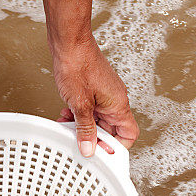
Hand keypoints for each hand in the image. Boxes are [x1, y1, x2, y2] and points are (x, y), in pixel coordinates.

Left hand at [51, 38, 138, 156]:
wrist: (69, 42)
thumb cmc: (78, 64)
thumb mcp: (80, 104)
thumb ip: (85, 129)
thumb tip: (89, 148)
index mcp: (118, 105)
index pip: (128, 134)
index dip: (115, 147)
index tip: (101, 153)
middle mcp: (115, 100)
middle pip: (110, 130)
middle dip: (93, 137)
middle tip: (79, 141)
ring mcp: (104, 94)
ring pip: (97, 120)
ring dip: (83, 127)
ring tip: (69, 127)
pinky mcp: (93, 90)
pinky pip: (90, 110)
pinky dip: (78, 116)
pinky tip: (66, 115)